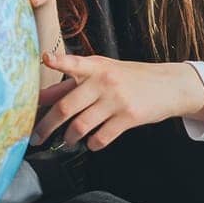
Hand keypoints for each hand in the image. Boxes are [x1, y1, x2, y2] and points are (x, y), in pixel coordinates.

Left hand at [32, 54, 203, 150]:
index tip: (46, 58)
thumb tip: (40, 97)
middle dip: (47, 125)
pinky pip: (102, 137)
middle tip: (36, 137)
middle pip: (66, 107)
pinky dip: (92, 144)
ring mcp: (116, 100)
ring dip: (69, 137)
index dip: (59, 62)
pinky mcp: (129, 117)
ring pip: (81, 125)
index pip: (74, 63)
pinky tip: (91, 143)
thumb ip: (70, 83)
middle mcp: (104, 81)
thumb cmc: (127, 78)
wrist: (167, 85)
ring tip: (66, 140)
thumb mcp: (100, 72)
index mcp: (94, 67)